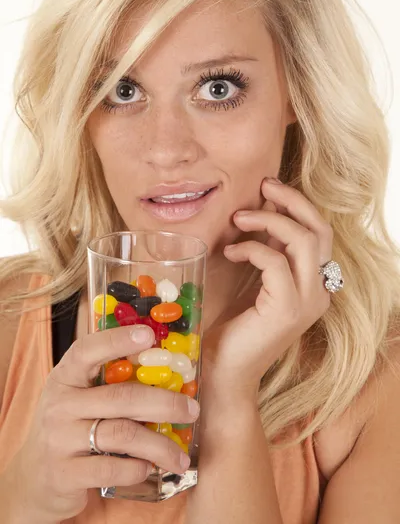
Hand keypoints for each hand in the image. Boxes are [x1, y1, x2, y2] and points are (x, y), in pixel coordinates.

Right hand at [5, 324, 199, 522]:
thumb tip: (167, 362)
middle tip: (192, 410)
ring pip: (122, 434)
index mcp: (66, 377)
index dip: (117, 340)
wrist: (33, 477)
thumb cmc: (70, 426)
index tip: (149, 335)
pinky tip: (148, 468)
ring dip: (160, 445)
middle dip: (165, 403)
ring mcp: (60, 439)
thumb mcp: (79, 396)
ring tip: (179, 456)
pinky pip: (111, 468)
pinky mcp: (65, 473)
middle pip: (121, 397)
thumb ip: (110, 380)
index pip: (87, 351)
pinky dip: (137, 468)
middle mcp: (60, 404)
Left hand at [201, 178, 333, 402]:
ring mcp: (307, 302)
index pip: (319, 232)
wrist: (225, 372)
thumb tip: (262, 209)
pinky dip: (251, 249)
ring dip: (269, 220)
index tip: (269, 187)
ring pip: (303, 240)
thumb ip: (266, 249)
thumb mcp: (255, 279)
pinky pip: (275, 261)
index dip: (297, 204)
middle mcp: (319, 292)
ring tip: (238, 218)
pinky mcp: (287, 309)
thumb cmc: (235, 326)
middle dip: (292, 200)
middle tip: (264, 185)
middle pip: (320, 230)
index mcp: (314, 283)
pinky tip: (231, 251)